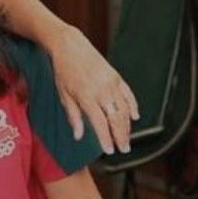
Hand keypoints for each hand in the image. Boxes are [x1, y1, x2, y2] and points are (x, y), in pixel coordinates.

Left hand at [47, 25, 138, 154]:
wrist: (70, 46)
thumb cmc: (63, 72)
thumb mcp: (63, 95)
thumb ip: (73, 116)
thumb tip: (79, 136)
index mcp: (86, 97)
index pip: (100, 123)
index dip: (106, 139)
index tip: (109, 151)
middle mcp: (102, 90)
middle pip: (116, 118)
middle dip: (121, 136)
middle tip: (123, 150)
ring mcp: (111, 83)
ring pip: (124, 109)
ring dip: (127, 126)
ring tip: (126, 139)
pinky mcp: (116, 76)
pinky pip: (128, 94)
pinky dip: (133, 106)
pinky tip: (134, 118)